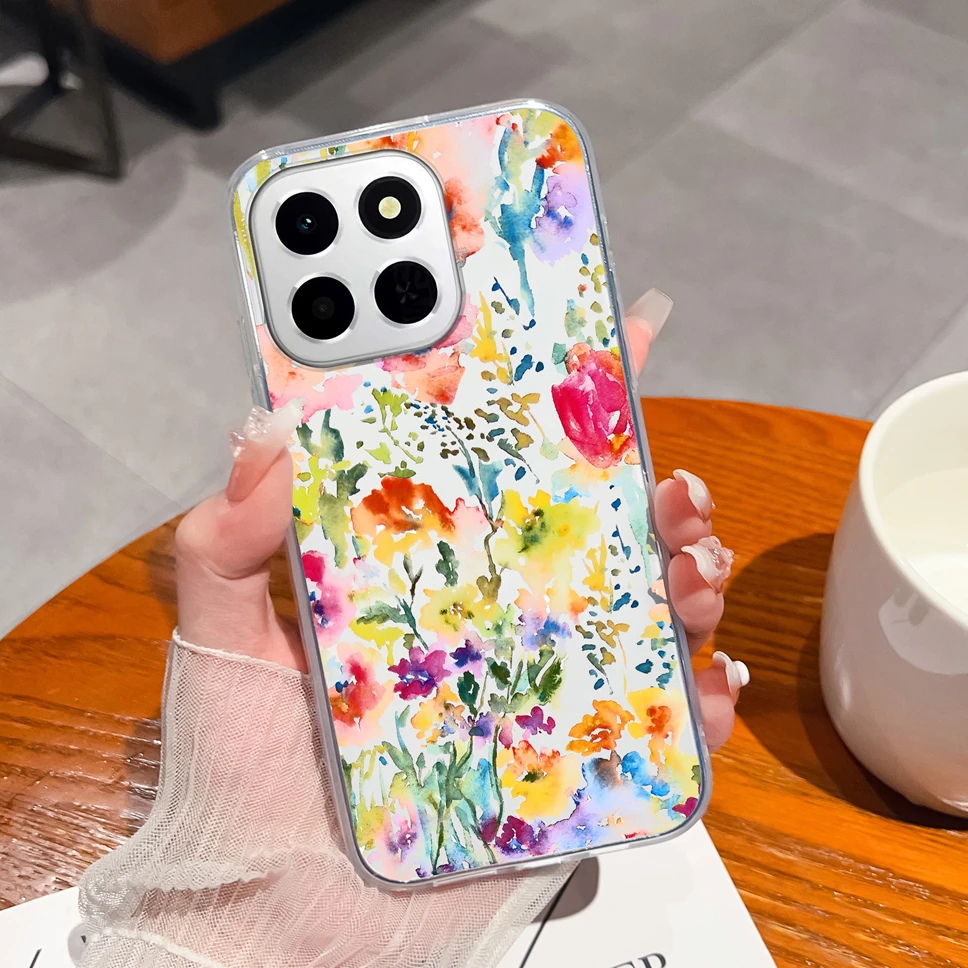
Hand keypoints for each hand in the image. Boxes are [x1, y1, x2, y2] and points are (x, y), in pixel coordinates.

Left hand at [175, 290, 744, 752]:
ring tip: (691, 567)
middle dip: (647, 490)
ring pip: (640, 611)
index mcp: (419, 572)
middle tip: (665, 480)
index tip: (601, 342)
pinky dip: (701, 697)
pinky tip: (707, 679)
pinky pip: (658, 722)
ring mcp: (535, 688)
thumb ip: (224, 542)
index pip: (494, 468)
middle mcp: (487, 619)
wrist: (276, 921)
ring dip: (687, 576)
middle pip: (590, 532)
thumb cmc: (244, 783)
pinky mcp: (569, 767)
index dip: (549, 404)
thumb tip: (266, 435)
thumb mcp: (221, 644)